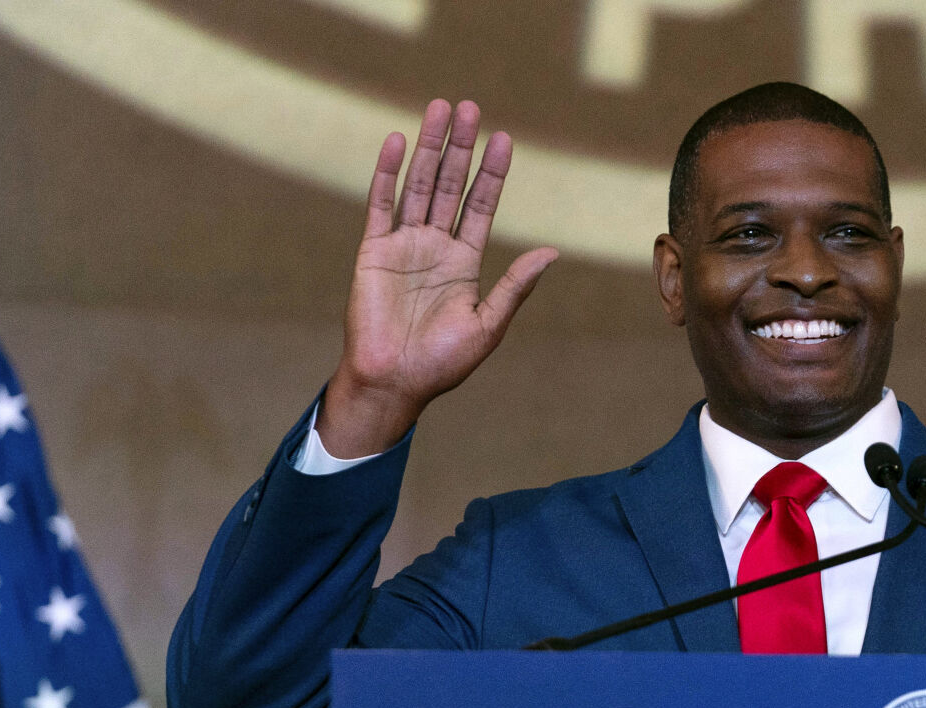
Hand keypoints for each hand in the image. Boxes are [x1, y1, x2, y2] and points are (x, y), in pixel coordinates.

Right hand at [321, 99, 558, 457]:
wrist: (395, 382)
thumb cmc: (443, 363)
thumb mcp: (489, 324)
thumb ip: (516, 285)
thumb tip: (551, 252)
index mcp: (465, 262)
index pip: (481, 205)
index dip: (492, 172)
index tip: (504, 138)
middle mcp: (435, 246)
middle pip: (450, 185)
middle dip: (460, 147)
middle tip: (469, 106)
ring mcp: (403, 245)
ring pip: (419, 185)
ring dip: (428, 147)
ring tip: (439, 109)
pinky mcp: (373, 250)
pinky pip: (381, 203)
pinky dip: (389, 172)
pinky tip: (398, 142)